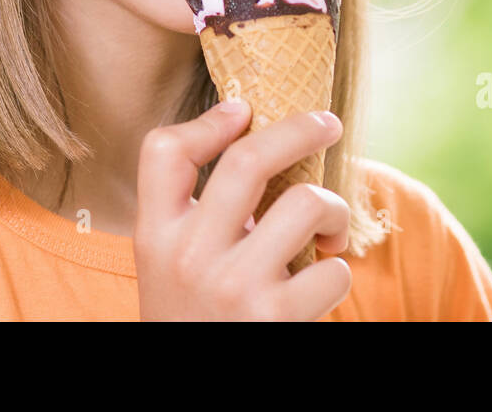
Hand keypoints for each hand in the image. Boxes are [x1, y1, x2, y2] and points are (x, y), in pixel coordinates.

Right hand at [134, 98, 351, 320]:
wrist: (195, 398)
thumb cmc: (195, 317)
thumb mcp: (170, 262)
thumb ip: (196, 209)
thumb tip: (248, 122)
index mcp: (154, 235)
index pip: (162, 151)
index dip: (209, 120)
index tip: (245, 109)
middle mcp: (187, 257)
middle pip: (249, 160)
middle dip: (300, 129)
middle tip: (328, 123)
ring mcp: (232, 288)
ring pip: (306, 203)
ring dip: (332, 210)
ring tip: (329, 231)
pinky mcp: (275, 321)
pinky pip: (332, 269)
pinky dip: (337, 271)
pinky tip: (320, 284)